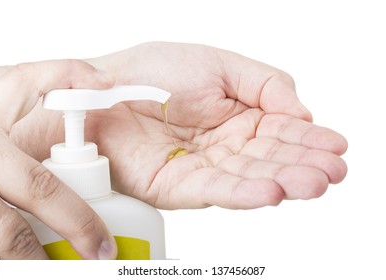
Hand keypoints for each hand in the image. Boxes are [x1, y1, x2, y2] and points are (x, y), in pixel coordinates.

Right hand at [0, 60, 116, 258]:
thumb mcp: (14, 82)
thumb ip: (63, 75)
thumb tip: (108, 82)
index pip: (40, 190)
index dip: (77, 222)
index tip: (103, 247)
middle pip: (8, 237)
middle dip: (43, 263)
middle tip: (78, 271)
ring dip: (21, 265)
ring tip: (51, 270)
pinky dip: (4, 256)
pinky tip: (21, 258)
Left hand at [85, 42, 347, 208]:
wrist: (102, 91)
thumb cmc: (152, 71)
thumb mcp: (218, 63)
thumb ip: (264, 84)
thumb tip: (300, 112)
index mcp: (236, 115)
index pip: (280, 130)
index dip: (308, 139)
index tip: (336, 146)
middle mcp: (224, 145)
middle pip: (270, 158)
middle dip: (303, 164)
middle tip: (333, 171)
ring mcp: (204, 167)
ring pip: (249, 177)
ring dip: (283, 180)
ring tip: (314, 182)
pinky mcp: (180, 186)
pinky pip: (216, 189)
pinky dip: (244, 192)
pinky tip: (272, 191)